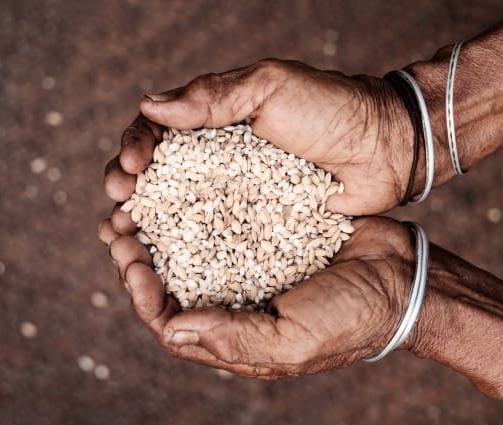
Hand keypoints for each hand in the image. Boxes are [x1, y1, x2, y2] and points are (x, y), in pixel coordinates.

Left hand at [99, 216, 425, 377]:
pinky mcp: (267, 232)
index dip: (141, 294)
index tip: (131, 260)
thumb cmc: (352, 318)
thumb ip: (233, 340)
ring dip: (158, 227)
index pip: (169, 321)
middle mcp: (236, 299)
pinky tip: (180, 183)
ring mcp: (251, 264)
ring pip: (189, 247)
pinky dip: (196, 205)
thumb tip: (170, 329)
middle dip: (137, 257)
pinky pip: (222, 219)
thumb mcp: (292, 342)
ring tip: (135, 201)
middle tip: (117, 224)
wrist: (400, 276)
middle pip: (170, 283)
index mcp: (236, 334)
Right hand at [104, 59, 416, 222]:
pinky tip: (168, 260)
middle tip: (118, 206)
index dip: (135, 149)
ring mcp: (237, 194)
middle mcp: (220, 159)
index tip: (131, 170)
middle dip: (130, 189)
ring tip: (125, 236)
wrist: (384, 148)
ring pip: (181, 209)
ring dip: (149, 222)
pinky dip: (189, 247)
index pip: (158, 132)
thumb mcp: (270, 87)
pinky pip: (217, 237)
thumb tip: (150, 106)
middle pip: (160, 175)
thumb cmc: (331, 109)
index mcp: (216, 120)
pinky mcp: (257, 225)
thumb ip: (213, 96)